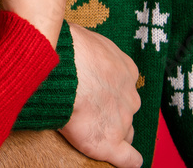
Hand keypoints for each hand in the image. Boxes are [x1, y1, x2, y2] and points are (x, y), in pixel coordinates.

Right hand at [60, 23, 142, 167]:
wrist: (63, 68)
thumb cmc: (65, 48)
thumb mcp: (81, 37)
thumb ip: (84, 49)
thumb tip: (68, 46)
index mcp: (125, 70)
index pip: (123, 87)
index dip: (108, 92)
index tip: (94, 93)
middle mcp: (129, 96)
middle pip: (126, 110)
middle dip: (112, 112)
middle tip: (89, 110)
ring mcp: (122, 120)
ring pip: (125, 131)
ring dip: (112, 131)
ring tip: (92, 131)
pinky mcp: (110, 141)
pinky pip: (128, 159)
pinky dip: (126, 161)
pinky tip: (123, 161)